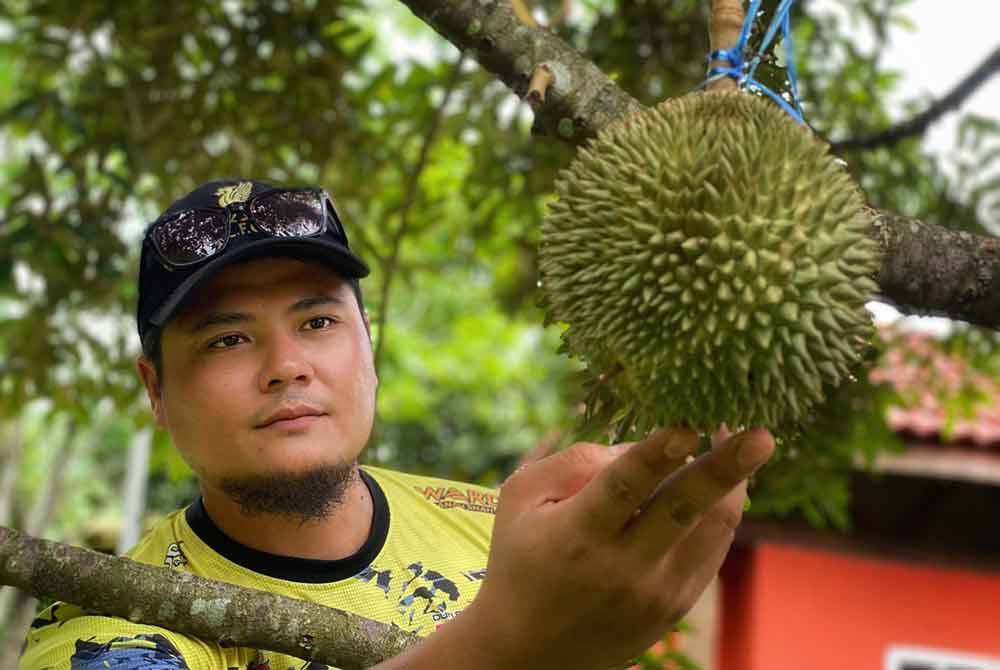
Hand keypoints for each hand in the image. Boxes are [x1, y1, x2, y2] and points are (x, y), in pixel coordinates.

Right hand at [458, 424, 772, 669]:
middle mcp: (622, 566)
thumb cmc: (521, 558)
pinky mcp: (678, 605)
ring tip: (746, 443)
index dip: (657, 454)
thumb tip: (637, 442)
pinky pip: (714, 549)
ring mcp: (657, 591)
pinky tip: (723, 483)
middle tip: (762, 434)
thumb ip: (571, 462)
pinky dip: (722, 511)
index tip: (689, 425)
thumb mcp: (520, 499)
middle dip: (726, 468)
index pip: (623, 488)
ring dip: (734, 483)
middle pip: (684, 509)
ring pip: (713, 528)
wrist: (532, 650)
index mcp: (576, 534)